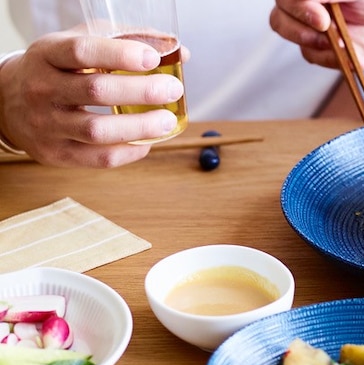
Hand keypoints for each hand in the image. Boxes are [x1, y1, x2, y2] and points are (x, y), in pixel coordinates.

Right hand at [0, 27, 184, 167]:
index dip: (121, 55)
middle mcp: (42, 88)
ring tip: (167, 121)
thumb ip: (123, 42)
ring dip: (140, 127)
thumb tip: (181, 53)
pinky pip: (99, 159)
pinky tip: (147, 142)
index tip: (153, 58)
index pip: (82, 51)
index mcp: (47, 54)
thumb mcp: (75, 44)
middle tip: (173, 89)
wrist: (8, 101)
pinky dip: (129, 152)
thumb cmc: (55, 69)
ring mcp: (46, 124)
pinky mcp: (56, 153)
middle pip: (96, 91)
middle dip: (142, 91)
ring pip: (98, 130)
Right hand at [269, 0, 363, 69]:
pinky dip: (336, 62)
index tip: (322, 19)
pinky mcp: (328, 50)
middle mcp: (306, 6)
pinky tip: (356, 58)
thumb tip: (308, 2)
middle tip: (328, 32)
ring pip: (297, 42)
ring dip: (321, 49)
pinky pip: (318, 60)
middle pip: (280, 20)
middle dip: (302, 31)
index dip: (299, 9)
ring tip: (346, 48)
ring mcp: (315, 29)